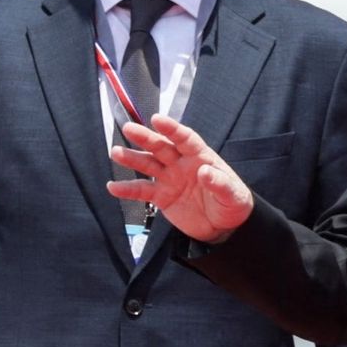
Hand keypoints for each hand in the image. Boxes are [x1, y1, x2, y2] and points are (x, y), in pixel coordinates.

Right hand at [107, 116, 254, 242]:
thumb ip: (219, 182)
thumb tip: (204, 171)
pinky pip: (142, 190)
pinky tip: (113, 187)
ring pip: (148, 165)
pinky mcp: (162, 196)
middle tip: (128, 129)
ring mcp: (170, 179)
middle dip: (145, 137)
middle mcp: (181, 164)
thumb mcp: (232, 194)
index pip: (185, 138)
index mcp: (200, 157)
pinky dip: (127, 189)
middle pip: (161, 147)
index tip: (157, 119)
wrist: (223, 227)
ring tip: (116, 152)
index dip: (172, 129)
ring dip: (132, 158)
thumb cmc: (232, 204)